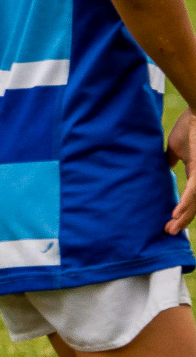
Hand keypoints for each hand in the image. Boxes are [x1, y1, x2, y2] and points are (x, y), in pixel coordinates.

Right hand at [167, 110, 195, 235]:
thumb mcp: (177, 146)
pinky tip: (176, 214)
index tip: (170, 220)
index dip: (182, 210)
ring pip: (195, 202)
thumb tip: (164, 165)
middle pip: (194, 204)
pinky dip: (185, 204)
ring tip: (171, 228)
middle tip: (169, 231)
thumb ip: (172, 158)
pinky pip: (193, 191)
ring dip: (183, 217)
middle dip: (182, 219)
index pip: (190, 197)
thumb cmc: (191, 125)